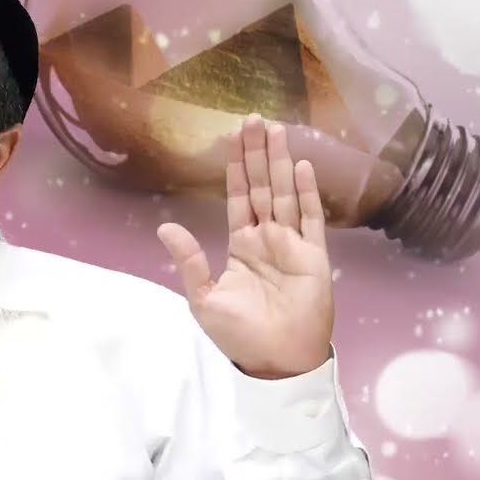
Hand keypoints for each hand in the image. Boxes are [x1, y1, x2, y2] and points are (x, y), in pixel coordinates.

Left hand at [156, 115, 333, 379]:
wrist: (275, 361)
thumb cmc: (239, 335)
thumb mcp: (203, 297)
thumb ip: (188, 259)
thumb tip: (165, 226)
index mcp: (241, 245)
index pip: (238, 196)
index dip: (235, 167)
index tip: (232, 137)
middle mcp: (267, 238)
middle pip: (261, 185)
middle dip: (257, 152)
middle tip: (254, 118)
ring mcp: (292, 244)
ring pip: (284, 193)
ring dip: (280, 162)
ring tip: (275, 129)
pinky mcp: (313, 256)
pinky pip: (311, 218)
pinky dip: (306, 192)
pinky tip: (301, 166)